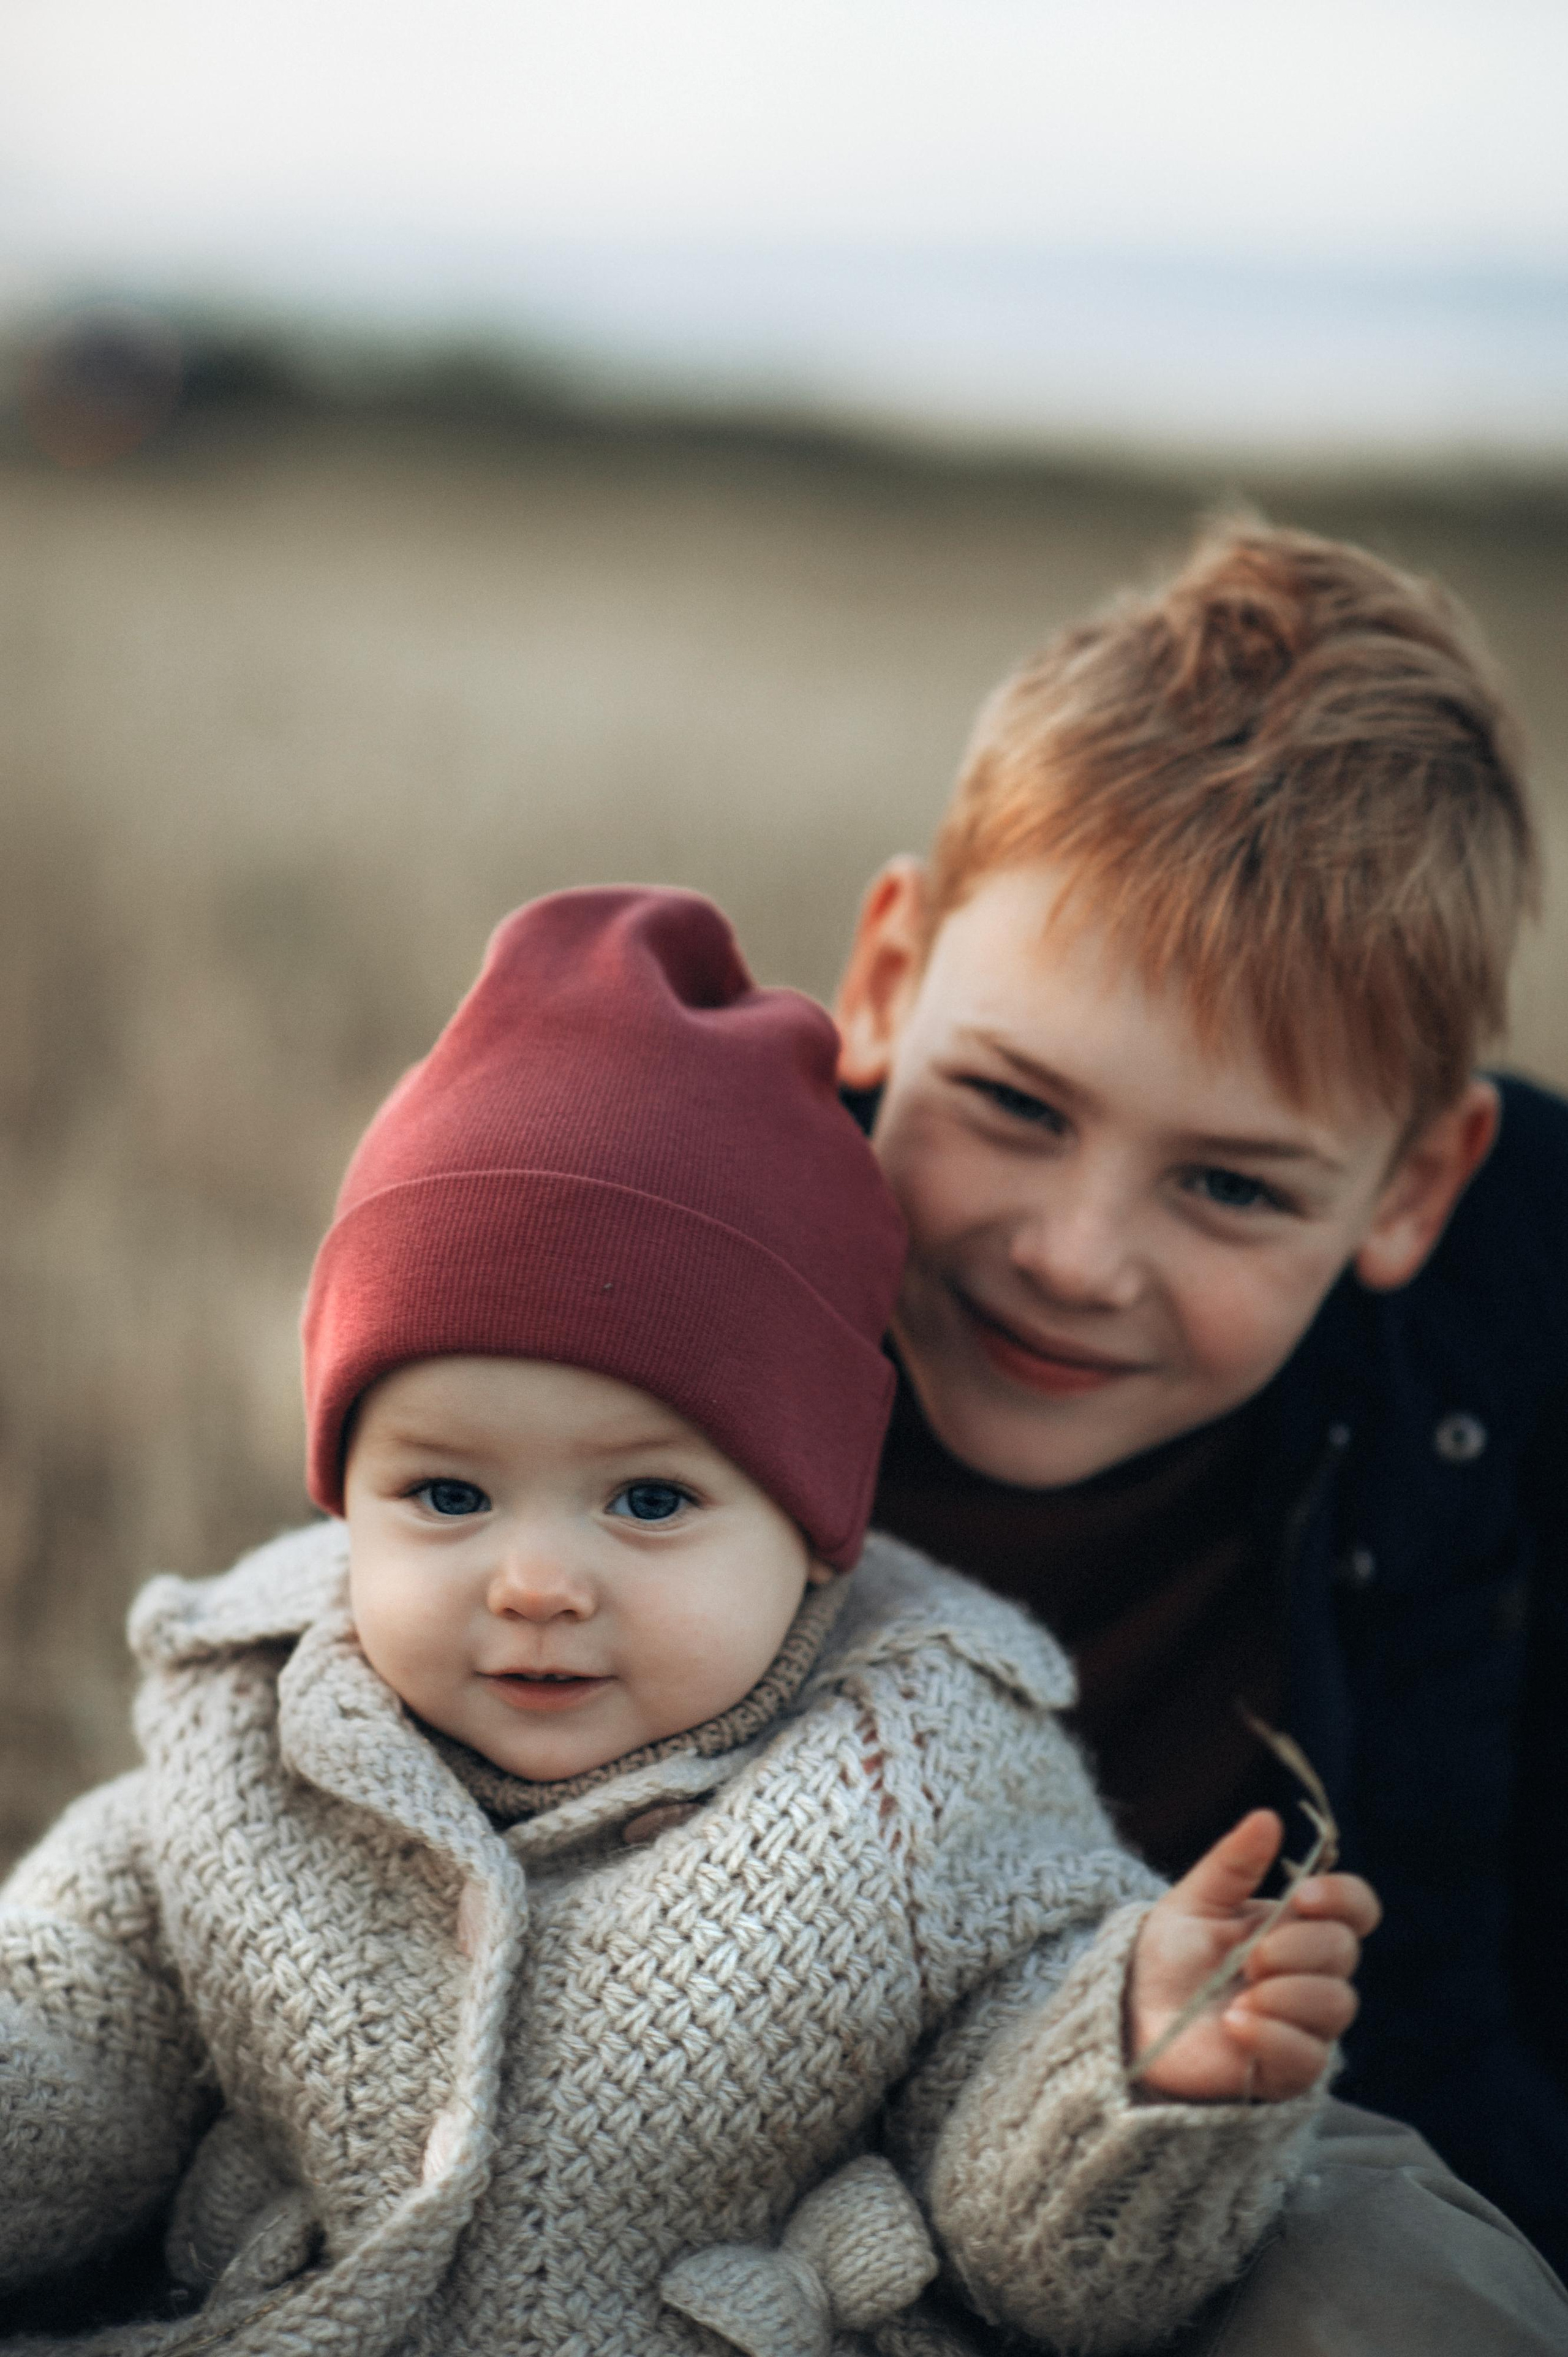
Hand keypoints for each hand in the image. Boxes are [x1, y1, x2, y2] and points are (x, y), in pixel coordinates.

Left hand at [1125, 1809, 1380, 2101]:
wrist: (1136, 2014)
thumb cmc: (1170, 1955)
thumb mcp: (1193, 1901)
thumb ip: (1232, 1864)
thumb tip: (1268, 1817)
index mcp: (1297, 1924)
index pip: (1355, 1908)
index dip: (1344, 1898)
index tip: (1303, 1897)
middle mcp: (1311, 1972)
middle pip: (1344, 1952)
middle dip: (1297, 1947)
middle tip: (1249, 1956)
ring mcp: (1305, 2022)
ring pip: (1336, 2004)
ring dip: (1287, 1993)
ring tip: (1240, 1995)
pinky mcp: (1288, 2069)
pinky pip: (1308, 2055)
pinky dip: (1272, 2035)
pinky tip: (1234, 2024)